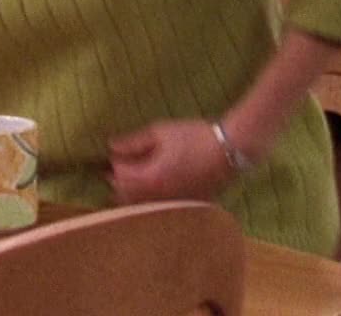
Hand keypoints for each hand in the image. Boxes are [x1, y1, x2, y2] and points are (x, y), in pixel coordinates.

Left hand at [106, 119, 236, 203]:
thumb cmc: (194, 136)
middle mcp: (159, 196)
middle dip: (118, 183)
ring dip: (132, 194)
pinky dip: (151, 201)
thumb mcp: (160, 132)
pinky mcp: (187, 206)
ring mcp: (173, 204)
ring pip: (142, 206)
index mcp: (150, 177)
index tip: (114, 154)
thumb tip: (110, 147)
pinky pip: (161, 209)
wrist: (230, 149)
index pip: (118, 177)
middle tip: (120, 167)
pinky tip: (153, 189)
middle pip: (126, 197)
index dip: (112, 165)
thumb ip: (133, 142)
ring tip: (133, 178)